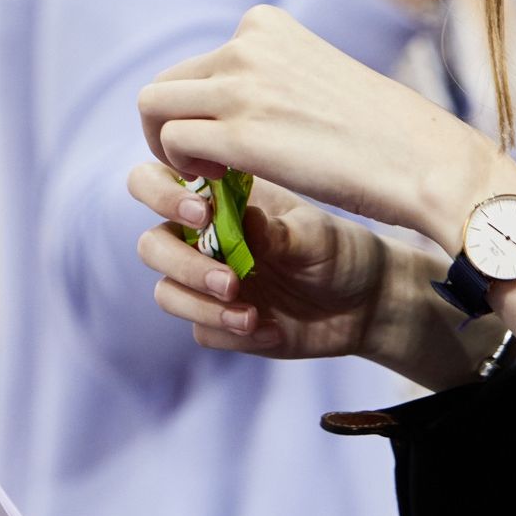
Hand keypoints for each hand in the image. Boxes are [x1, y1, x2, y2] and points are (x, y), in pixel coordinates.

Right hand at [129, 165, 389, 357]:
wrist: (364, 307)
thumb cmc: (338, 252)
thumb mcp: (316, 235)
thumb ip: (276, 230)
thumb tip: (242, 222)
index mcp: (215, 198)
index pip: (155, 180)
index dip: (162, 194)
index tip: (202, 214)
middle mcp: (200, 238)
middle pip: (152, 246)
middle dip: (183, 265)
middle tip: (231, 282)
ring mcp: (203, 282)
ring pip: (166, 293)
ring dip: (202, 307)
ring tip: (250, 316)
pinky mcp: (215, 323)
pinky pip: (201, 331)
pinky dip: (232, 334)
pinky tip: (272, 331)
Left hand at [135, 6, 515, 251]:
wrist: (423, 161)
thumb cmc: (378, 130)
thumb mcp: (315, 74)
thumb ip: (269, 73)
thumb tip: (227, 97)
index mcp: (265, 23)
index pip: (200, 61)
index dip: (202, 104)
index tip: (230, 134)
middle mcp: (246, 44)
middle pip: (166, 82)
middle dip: (171, 124)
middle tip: (203, 163)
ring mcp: (239, 87)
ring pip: (153, 107)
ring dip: (167, 146)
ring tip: (208, 174)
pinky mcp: (239, 134)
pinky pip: (171, 143)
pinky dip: (182, 168)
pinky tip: (221, 184)